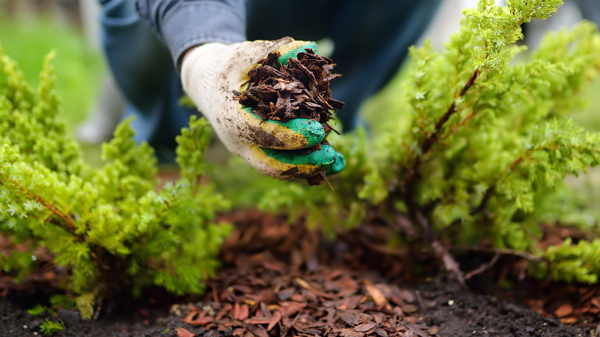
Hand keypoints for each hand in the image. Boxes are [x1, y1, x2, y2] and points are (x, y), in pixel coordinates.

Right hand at [181, 37, 344, 181]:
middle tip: (332, 157)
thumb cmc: (227, 66)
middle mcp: (238, 141)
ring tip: (339, 164)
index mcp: (231, 117)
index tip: (318, 131)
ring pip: (278, 170)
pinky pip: (282, 166)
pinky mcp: (258, 153)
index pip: (261, 133)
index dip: (291, 135)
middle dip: (302, 163)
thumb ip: (275, 51)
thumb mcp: (246, 54)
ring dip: (309, 170)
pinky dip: (306, 167)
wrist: (206, 84)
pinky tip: (331, 163)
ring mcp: (247, 151)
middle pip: (270, 163)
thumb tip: (308, 47)